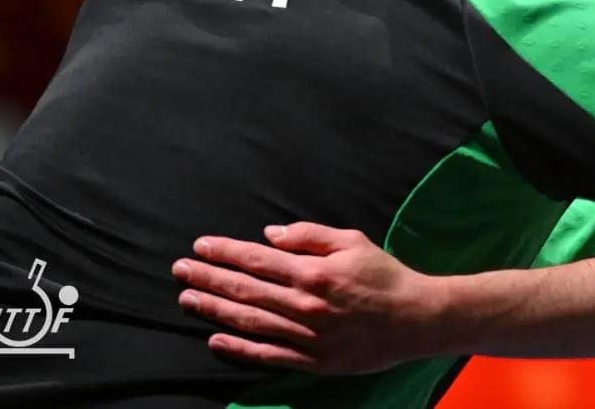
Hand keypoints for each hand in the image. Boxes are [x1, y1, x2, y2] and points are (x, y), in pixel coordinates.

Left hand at [174, 223, 445, 373]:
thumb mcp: (353, 241)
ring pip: (249, 320)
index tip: (200, 247)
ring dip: (214, 309)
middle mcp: (304, 304)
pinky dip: (238, 346)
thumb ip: (310, 235)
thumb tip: (270, 235)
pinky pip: (267, 353)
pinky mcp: (311, 359)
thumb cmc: (385, 276)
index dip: (225, 252)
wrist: (415, 320)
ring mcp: (306, 334)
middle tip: (180, 271)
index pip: (257, 260)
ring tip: (187, 299)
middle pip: (245, 289)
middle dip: (208, 278)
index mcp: (314, 272)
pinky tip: (215, 338)